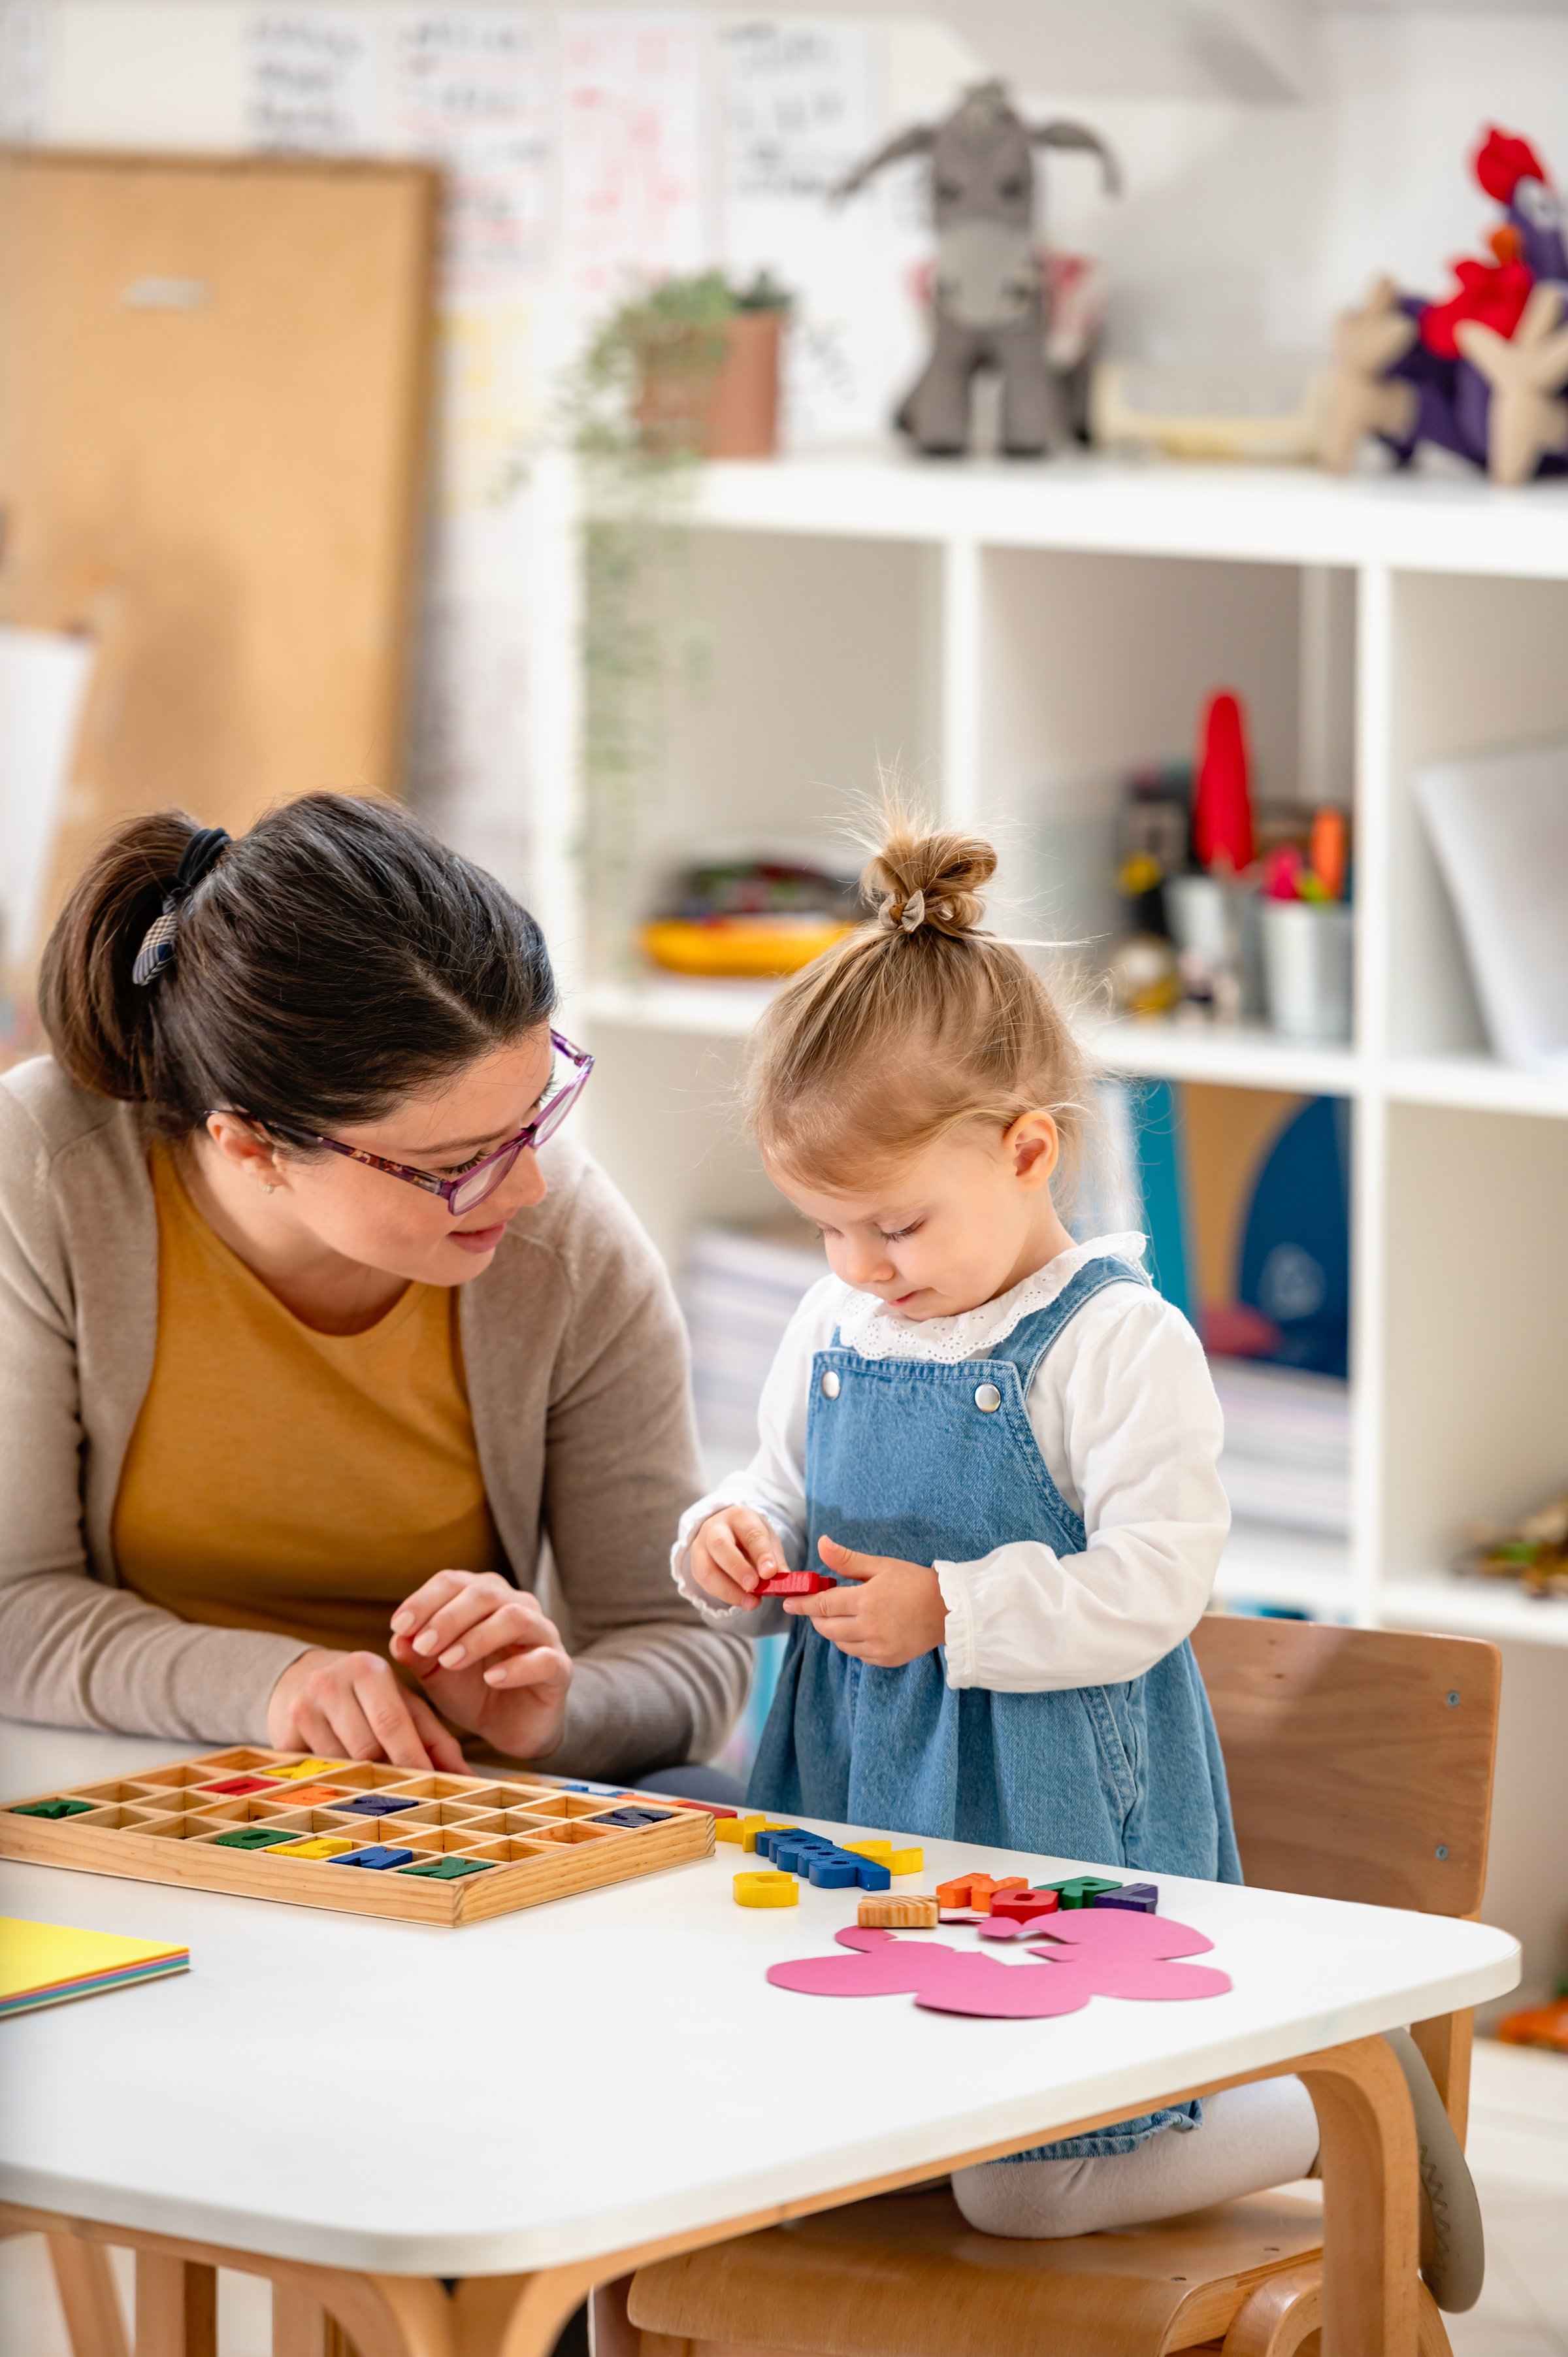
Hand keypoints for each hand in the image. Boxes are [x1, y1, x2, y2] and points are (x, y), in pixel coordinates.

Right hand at [267, 1648, 467, 1771]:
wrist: (299, 1678)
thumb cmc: (364, 1695)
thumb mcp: (401, 1703)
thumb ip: (434, 1737)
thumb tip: (466, 1778)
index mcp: (367, 1670)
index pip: (392, 1722)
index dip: (412, 1759)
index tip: (433, 1787)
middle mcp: (330, 1683)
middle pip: (366, 1749)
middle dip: (389, 1775)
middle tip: (407, 1795)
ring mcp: (301, 1709)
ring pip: (341, 1765)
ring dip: (362, 1780)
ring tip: (373, 1781)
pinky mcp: (280, 1736)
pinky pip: (315, 1772)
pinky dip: (334, 1780)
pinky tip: (342, 1778)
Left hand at [389, 1570, 572, 1760]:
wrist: (510, 1727)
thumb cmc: (472, 1689)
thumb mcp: (436, 1673)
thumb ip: (416, 1654)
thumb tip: (398, 1637)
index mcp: (484, 1598)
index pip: (454, 1581)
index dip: (424, 1600)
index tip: (399, 1626)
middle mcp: (517, 1606)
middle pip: (485, 1593)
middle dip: (448, 1618)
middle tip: (424, 1646)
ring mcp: (543, 1635)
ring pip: (516, 1618)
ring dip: (478, 1637)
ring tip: (450, 1661)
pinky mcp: (559, 1668)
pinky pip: (543, 1659)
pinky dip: (515, 1668)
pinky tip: (491, 1679)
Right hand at [688, 1507, 784, 1610]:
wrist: (728, 1532)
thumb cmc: (751, 1537)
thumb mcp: (768, 1540)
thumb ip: (775, 1559)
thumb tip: (783, 1579)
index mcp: (739, 1516)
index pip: (750, 1533)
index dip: (761, 1554)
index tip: (770, 1573)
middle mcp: (715, 1528)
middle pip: (720, 1545)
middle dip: (738, 1568)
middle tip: (754, 1586)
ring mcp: (700, 1546)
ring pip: (707, 1569)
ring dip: (729, 1590)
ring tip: (751, 1602)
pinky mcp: (695, 1565)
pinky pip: (704, 1583)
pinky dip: (723, 1595)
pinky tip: (740, 1601)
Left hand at [782, 1534, 946, 1667]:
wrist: (948, 1609)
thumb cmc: (914, 1581)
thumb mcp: (881, 1565)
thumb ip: (847, 1560)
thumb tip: (821, 1543)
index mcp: (865, 1601)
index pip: (822, 1605)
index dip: (802, 1604)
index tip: (788, 1602)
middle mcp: (869, 1627)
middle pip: (826, 1627)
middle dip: (816, 1616)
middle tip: (816, 1606)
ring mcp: (878, 1647)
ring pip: (840, 1643)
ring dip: (833, 1630)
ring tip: (841, 1615)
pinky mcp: (886, 1659)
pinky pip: (857, 1653)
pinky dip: (851, 1642)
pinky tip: (859, 1628)